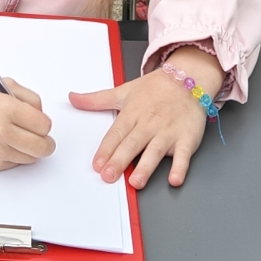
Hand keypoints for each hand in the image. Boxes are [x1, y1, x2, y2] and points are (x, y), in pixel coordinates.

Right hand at [0, 69, 53, 169]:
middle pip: (43, 147)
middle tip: (41, 137)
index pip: (44, 125)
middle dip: (45, 142)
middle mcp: (1, 131)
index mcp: (6, 109)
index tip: (39, 122)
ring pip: (31, 158)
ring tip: (16, 136)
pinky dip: (13, 155)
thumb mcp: (3, 86)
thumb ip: (29, 99)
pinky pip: (15, 163)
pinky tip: (1, 143)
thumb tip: (43, 117)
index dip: (44, 123)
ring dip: (29, 149)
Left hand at [70, 47, 217, 190]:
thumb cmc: (156, 89)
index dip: (106, 150)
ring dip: (146, 167)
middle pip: (132, 144)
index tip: (97, 164)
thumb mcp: (123, 91)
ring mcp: (168, 132)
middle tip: (109, 176)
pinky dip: (180, 167)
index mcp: (133, 114)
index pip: (116, 134)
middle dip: (120, 160)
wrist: (188, 79)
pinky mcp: (187, 138)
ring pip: (155, 151)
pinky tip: (174, 179)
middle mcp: (149, 124)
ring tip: (136, 182)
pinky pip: (184, 155)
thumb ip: (96, 100)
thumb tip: (73, 98)